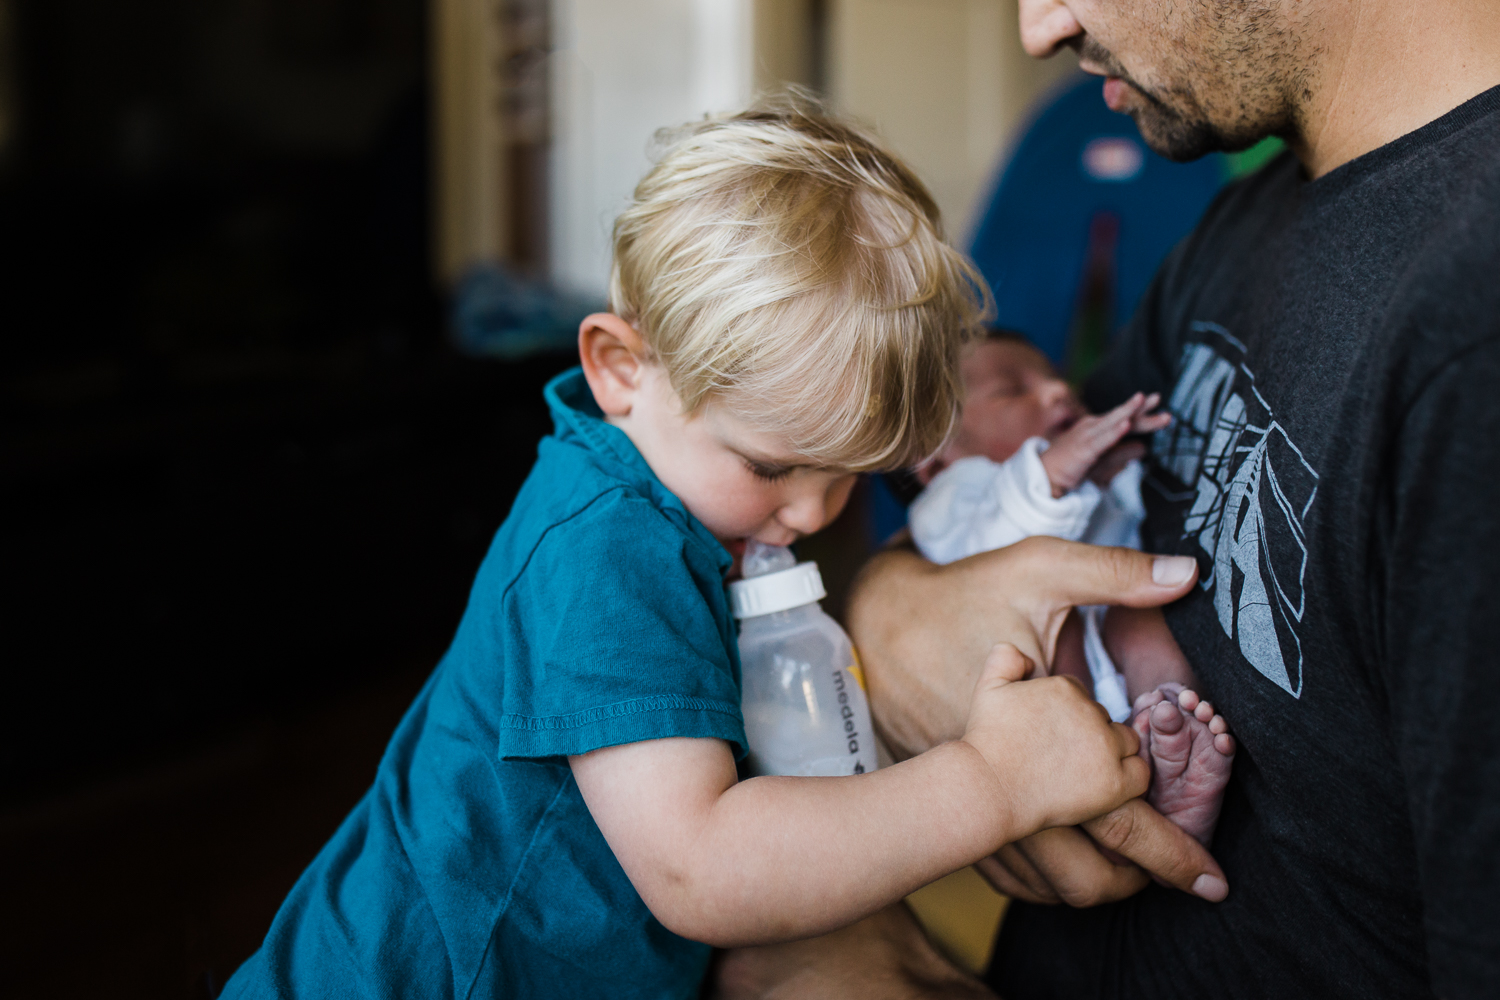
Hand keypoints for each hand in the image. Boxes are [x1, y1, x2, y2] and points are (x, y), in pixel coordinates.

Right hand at [845, 537, 1225, 901]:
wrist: (879, 619)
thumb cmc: (962, 594)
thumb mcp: (1041, 570)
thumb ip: (1115, 575)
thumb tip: (1191, 574)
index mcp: (1047, 737)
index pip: (1122, 815)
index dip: (1172, 850)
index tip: (1212, 879)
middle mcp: (1010, 780)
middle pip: (1082, 873)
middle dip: (1138, 884)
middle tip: (1184, 887)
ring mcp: (977, 794)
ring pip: (1041, 879)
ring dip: (1091, 884)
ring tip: (1134, 881)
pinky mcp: (953, 794)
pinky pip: (1003, 866)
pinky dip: (1041, 878)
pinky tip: (1067, 864)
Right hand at [960, 645, 1148, 836]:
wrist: (988, 789)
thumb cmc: (986, 742)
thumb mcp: (988, 687)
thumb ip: (1006, 657)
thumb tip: (1030, 659)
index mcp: (1065, 688)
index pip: (1081, 695)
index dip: (1066, 715)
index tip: (1050, 736)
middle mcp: (1090, 712)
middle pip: (1104, 717)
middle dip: (1089, 733)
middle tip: (1063, 757)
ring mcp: (1105, 747)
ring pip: (1127, 741)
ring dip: (1112, 752)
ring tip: (1085, 771)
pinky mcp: (1115, 782)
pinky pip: (1140, 774)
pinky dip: (1128, 778)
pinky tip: (1105, 786)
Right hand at [1039, 392, 1170, 496]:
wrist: (1044, 477)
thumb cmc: (1071, 469)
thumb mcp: (1104, 463)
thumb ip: (1123, 454)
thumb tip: (1144, 448)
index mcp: (1099, 430)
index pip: (1126, 422)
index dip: (1144, 416)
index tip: (1163, 411)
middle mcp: (1092, 428)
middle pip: (1122, 418)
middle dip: (1141, 408)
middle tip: (1157, 398)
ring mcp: (1086, 437)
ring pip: (1111, 422)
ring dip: (1127, 411)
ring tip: (1142, 399)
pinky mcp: (1082, 450)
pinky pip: (1101, 440)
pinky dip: (1113, 432)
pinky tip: (1125, 425)